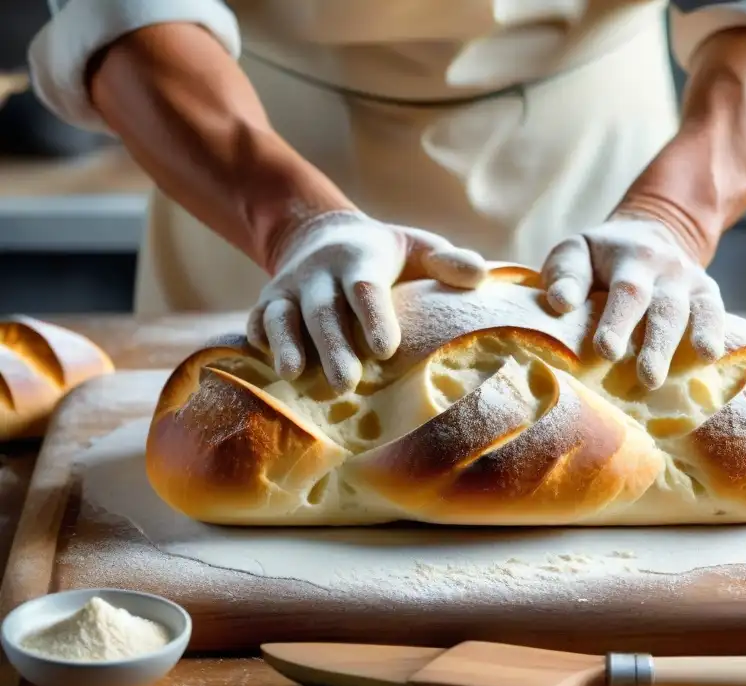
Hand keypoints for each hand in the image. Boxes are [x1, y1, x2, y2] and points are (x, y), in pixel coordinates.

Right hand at [247, 210, 485, 391]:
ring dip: (288, 345)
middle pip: (323, 311)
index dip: (374, 317)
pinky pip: (258, 321)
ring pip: (284, 316)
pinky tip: (266, 368)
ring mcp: (289, 288)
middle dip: (333, 347)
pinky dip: (258, 341)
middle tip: (346, 385)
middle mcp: (319, 273)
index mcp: (360, 259)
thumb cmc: (385, 254)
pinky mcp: (268, 302)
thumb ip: (448, 261)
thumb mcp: (418, 246)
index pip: (365, 289)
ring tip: (294, 376)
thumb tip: (479, 275)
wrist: (321, 234)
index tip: (385, 350)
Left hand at [541, 213, 725, 389]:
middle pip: (662, 307)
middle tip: (647, 377)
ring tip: (669, 378)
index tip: (606, 350)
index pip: (626, 290)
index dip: (617, 321)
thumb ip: (566, 274)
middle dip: (655, 344)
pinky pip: (714, 312)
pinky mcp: (707, 292)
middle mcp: (664, 266)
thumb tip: (562, 302)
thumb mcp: (578, 251)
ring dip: (678, 346)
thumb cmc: (602, 255)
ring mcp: (688, 279)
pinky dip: (714, 333)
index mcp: (630, 256)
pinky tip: (709, 357)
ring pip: (687, 313)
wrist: (651, 230)